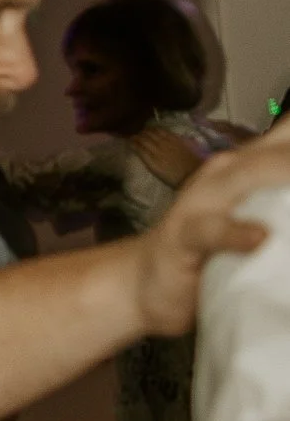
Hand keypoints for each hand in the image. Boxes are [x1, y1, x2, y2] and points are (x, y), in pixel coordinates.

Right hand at [133, 123, 289, 332]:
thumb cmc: (211, 253)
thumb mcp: (257, 222)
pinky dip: (237, 233)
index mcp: (250, 166)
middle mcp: (230, 172)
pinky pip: (211, 229)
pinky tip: (260, 238)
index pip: (288, 136)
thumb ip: (284, 209)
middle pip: (280, 149)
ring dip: (284, 175)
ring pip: (250, 175)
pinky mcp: (184, 234)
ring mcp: (204, 199)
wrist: (145, 284)